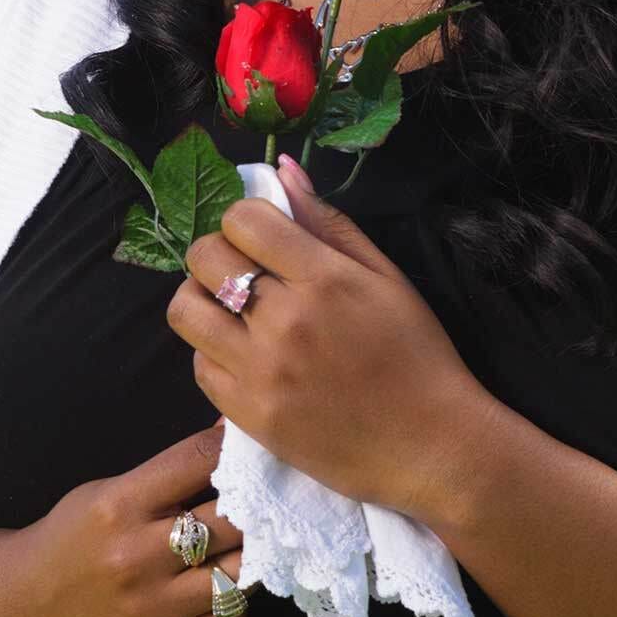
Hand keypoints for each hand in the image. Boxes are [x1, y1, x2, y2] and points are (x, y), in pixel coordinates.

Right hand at [2, 424, 247, 616]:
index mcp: (120, 505)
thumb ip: (167, 471)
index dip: (234, 450)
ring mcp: (150, 609)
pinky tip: (222, 592)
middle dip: (251, 508)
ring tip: (243, 550)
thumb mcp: (106, 492)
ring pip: (238, 574)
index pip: (199, 461)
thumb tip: (228, 434)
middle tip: (260, 506)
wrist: (20, 609)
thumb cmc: (71, 540)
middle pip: (229, 520)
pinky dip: (236, 607)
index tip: (249, 452)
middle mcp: (136, 556)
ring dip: (249, 559)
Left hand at [165, 159, 491, 521]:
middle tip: (244, 271)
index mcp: (325, 279)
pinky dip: (213, 354)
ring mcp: (261, 371)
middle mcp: (285, 321)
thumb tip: (282, 170)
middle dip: (218, 253)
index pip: (242, 219)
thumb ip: (329, 223)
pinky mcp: (248, 415)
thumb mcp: (386, 278)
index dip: (246, 221)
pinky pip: (198, 366)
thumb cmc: (417, 355)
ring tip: (232, 311)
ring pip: (185, 311)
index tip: (263, 237)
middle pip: (203, 258)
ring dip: (202, 301)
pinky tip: (245, 356)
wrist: (430, 446)